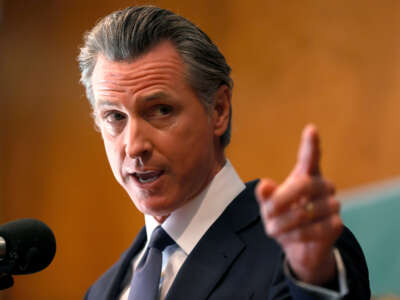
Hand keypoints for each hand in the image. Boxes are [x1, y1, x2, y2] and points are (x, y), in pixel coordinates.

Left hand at [256, 124, 342, 284]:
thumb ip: (266, 196)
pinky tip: (288, 236)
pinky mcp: (336, 225)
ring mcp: (332, 205)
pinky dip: (294, 236)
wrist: (299, 247)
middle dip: (281, 200)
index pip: (310, 157)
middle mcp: (322, 186)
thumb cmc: (283, 218)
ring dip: (283, 223)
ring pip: (304, 212)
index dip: (310, 144)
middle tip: (266, 212)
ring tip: (274, 228)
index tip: (311, 129)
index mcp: (305, 176)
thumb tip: (263, 185)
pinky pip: (311, 230)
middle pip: (303, 185)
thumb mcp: (269, 206)